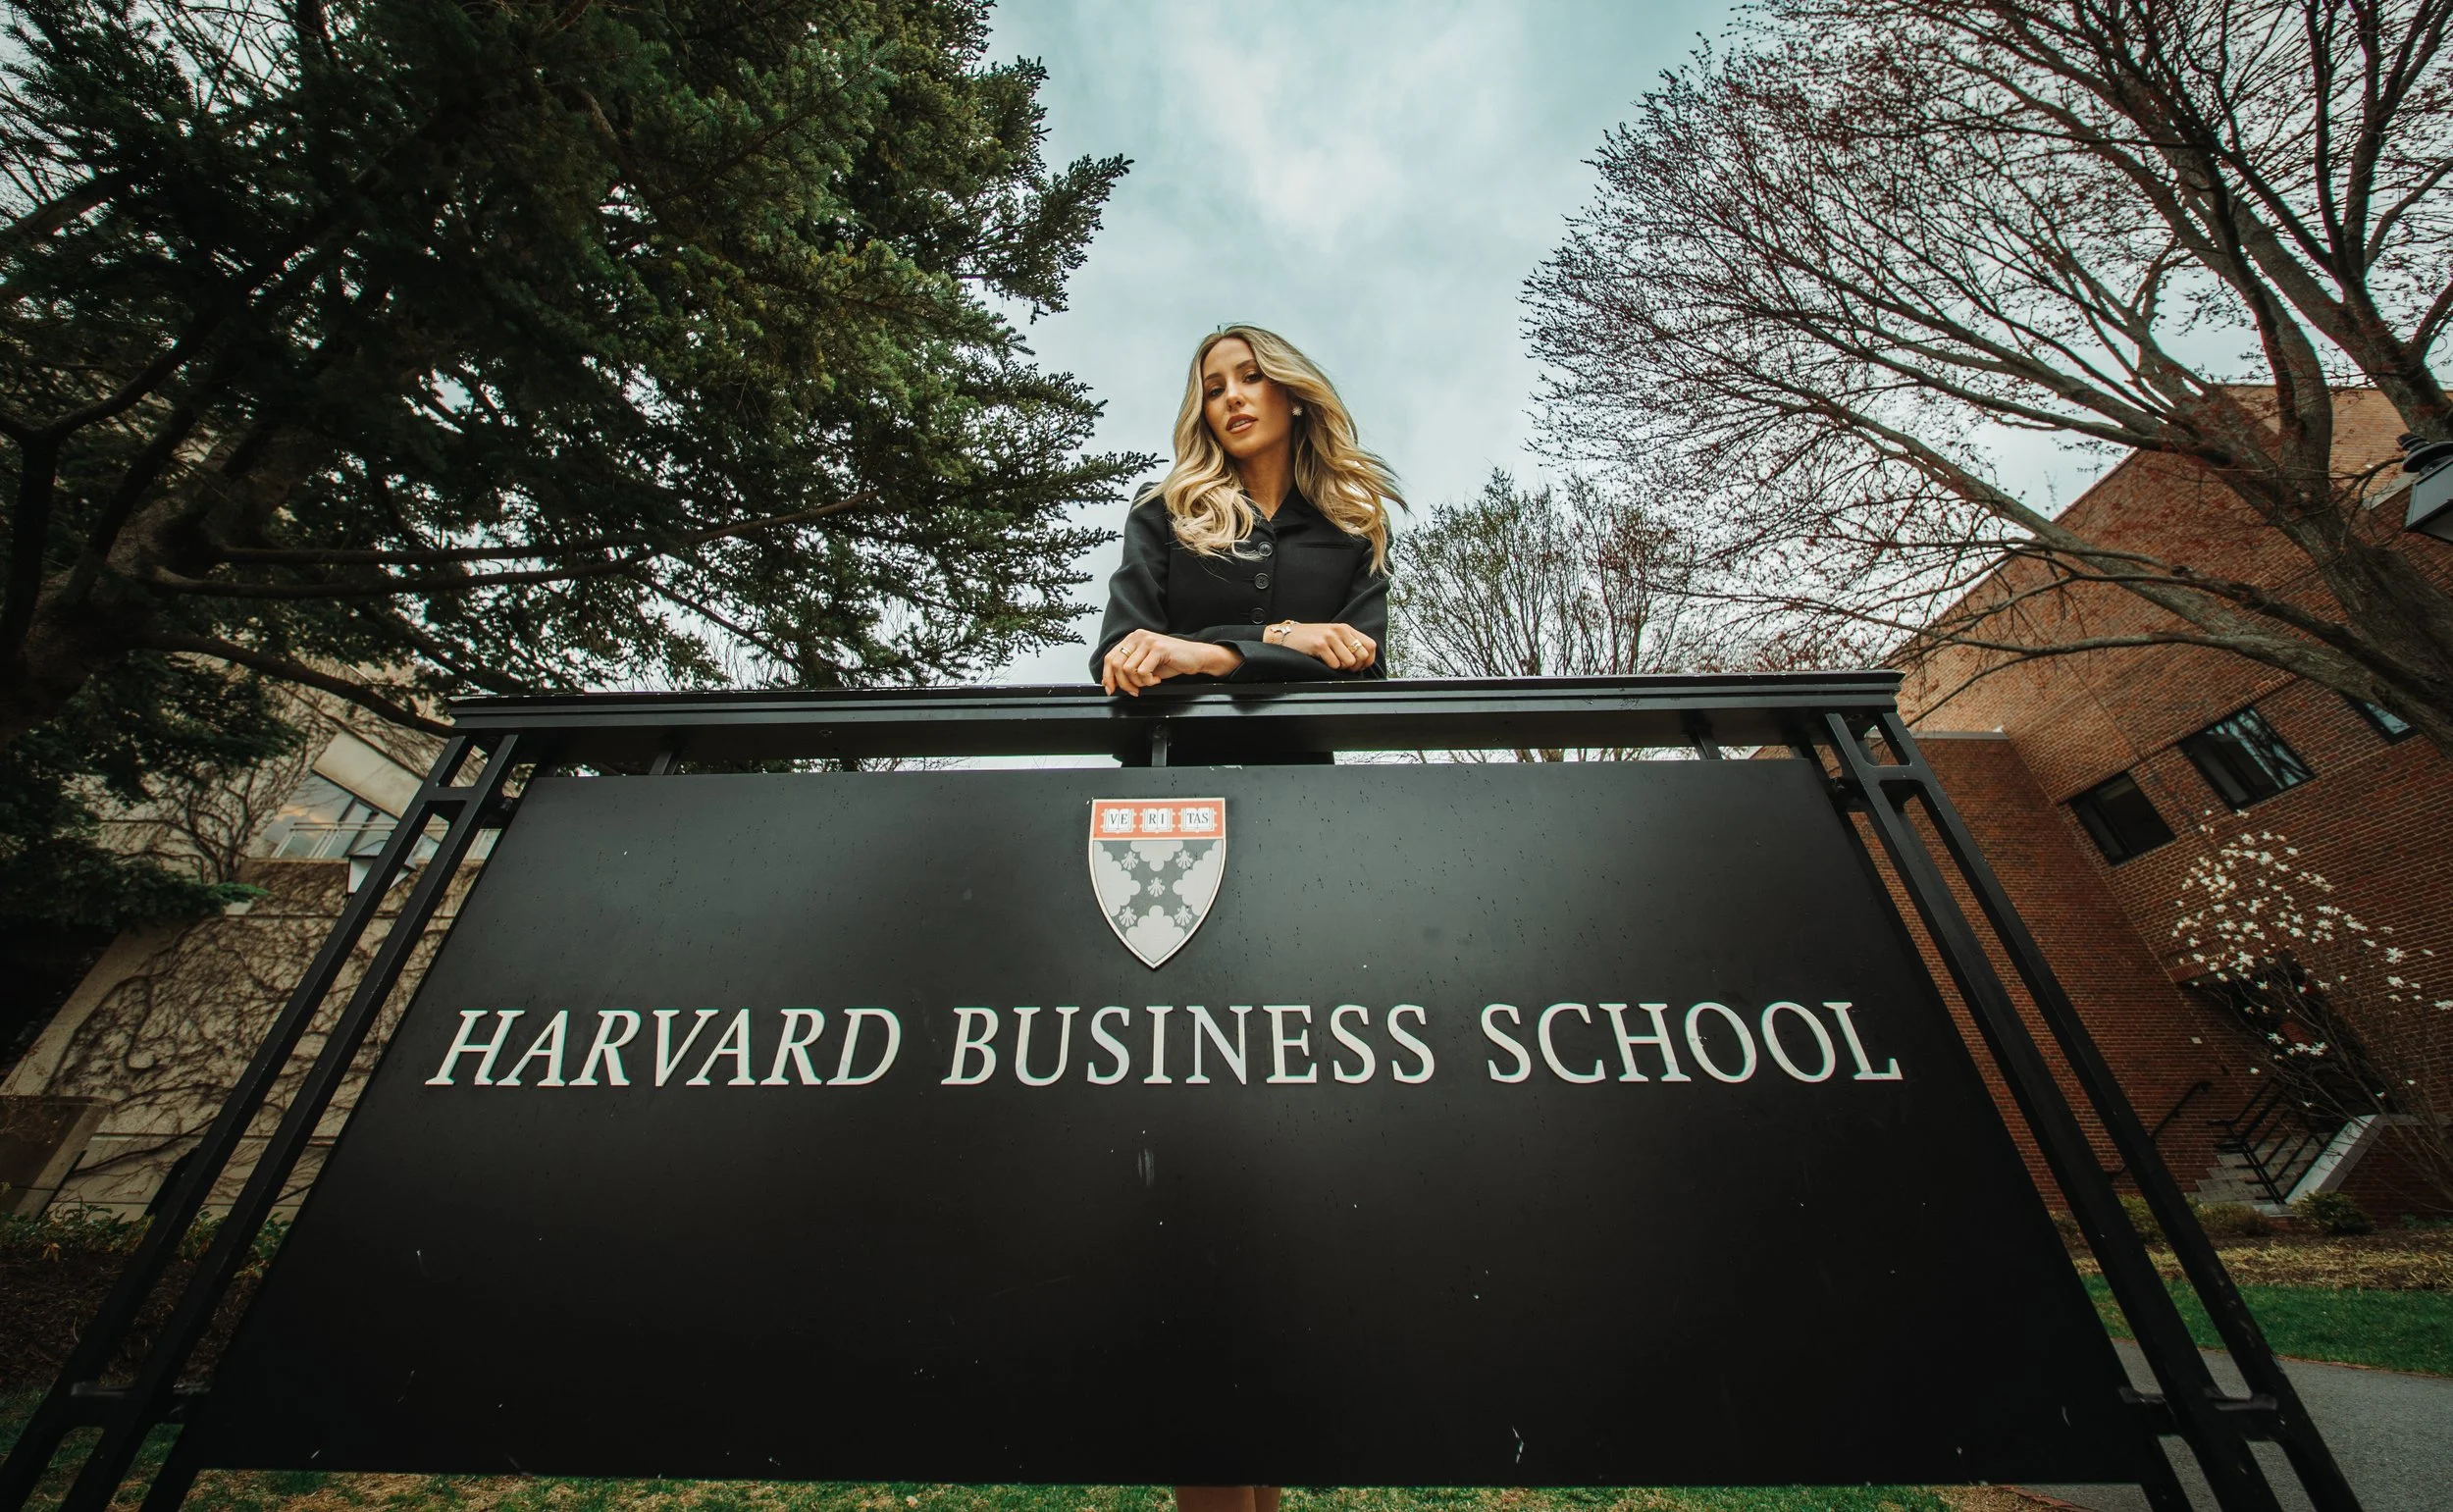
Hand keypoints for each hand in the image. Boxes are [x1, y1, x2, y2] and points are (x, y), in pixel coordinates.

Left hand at [1101, 629, 1241, 695]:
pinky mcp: (1158, 648)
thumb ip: (1129, 669)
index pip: (1110, 658)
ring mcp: (1148, 641)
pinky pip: (1143, 671)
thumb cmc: (1172, 660)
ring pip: (1128, 669)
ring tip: (1150, 682)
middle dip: (1124, 683)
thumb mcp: (1145, 664)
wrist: (1195, 657)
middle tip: (1135, 690)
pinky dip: (1148, 681)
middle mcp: (1138, 636)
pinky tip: (1157, 679)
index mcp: (1132, 638)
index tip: (1111, 689)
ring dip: (1139, 682)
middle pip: (1116, 664)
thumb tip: (1111, 682)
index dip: (1107, 676)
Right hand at [1273, 621, 1377, 671]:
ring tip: (1330, 662)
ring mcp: (1330, 637)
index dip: (1367, 660)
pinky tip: (1322, 661)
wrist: (1287, 636)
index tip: (1358, 666)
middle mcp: (1340, 630)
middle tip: (1343, 667)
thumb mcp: (1333, 637)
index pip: (1371, 646)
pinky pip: (1335, 664)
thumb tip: (1364, 661)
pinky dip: (1330, 668)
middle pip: (1362, 656)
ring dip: (1341, 668)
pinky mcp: (1320, 645)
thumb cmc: (1310, 639)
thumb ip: (1348, 644)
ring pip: (1349, 662)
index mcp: (1346, 629)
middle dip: (1354, 667)